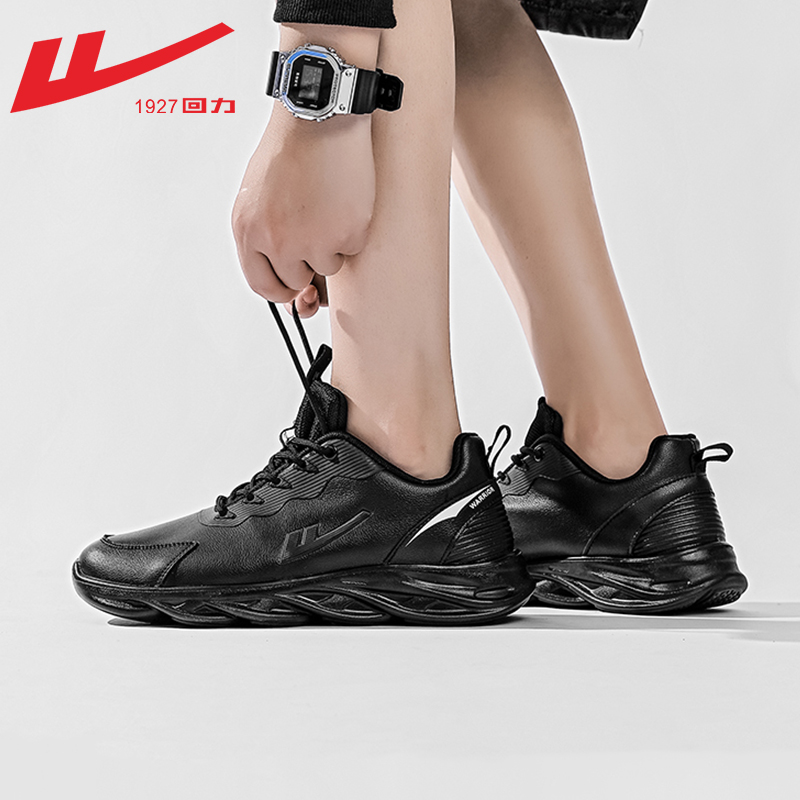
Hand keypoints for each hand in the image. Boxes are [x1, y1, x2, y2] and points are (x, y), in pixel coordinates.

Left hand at [232, 24, 379, 315]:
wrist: (320, 118)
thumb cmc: (290, 149)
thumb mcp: (258, 195)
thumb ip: (263, 235)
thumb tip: (284, 277)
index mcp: (248, 231)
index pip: (262, 285)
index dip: (281, 290)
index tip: (295, 287)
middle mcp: (276, 241)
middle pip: (296, 281)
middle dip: (308, 264)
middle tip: (316, 233)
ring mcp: (312, 241)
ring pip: (326, 267)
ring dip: (331, 244)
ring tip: (328, 204)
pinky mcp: (345, 235)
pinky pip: (351, 249)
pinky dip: (352, 230)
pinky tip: (344, 199)